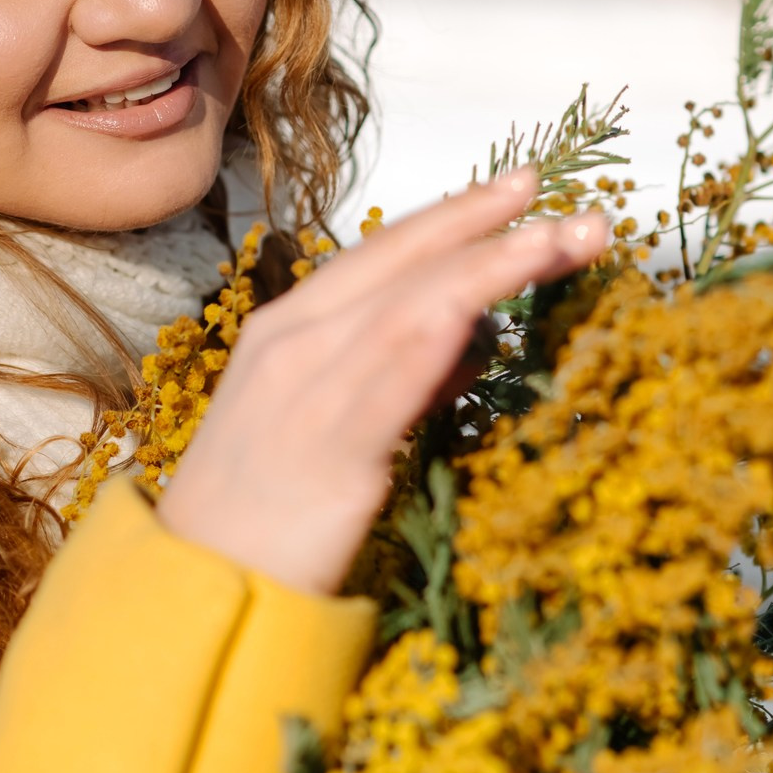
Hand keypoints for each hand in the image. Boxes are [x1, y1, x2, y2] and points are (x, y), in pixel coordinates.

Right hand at [159, 169, 608, 594]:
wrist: (199, 584)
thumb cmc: (261, 510)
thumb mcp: (323, 421)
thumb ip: (398, 372)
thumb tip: (477, 332)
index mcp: (285, 329)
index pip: (382, 253)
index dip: (453, 215)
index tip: (518, 188)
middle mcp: (293, 341)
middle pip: (405, 263)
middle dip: (490, 224)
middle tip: (574, 200)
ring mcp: (309, 388)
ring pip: (413, 305)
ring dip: (492, 266)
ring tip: (562, 240)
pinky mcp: (331, 447)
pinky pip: (395, 378)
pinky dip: (446, 335)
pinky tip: (495, 314)